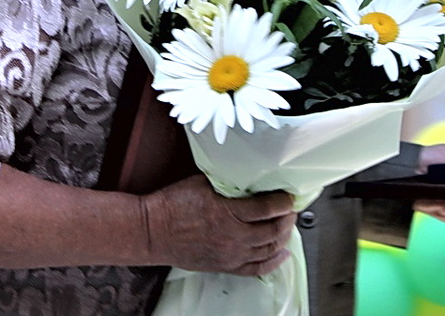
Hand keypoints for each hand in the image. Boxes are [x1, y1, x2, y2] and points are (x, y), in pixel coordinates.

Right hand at [143, 175, 295, 276]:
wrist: (154, 232)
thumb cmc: (173, 205)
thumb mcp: (201, 183)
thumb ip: (227, 182)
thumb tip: (246, 176)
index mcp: (227, 212)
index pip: (267, 208)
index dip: (283, 201)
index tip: (289, 195)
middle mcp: (233, 236)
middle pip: (273, 230)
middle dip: (287, 219)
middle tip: (290, 210)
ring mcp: (230, 254)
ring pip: (268, 249)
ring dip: (282, 237)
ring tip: (286, 227)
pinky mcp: (225, 266)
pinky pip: (256, 268)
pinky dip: (273, 262)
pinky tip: (281, 254)